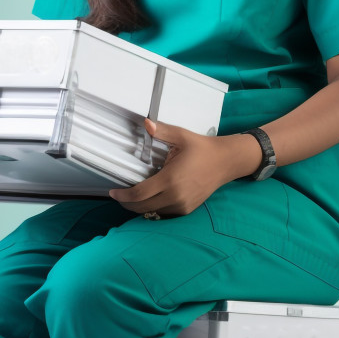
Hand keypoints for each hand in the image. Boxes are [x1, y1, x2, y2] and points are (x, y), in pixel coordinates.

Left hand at [108, 118, 256, 216]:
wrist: (225, 162)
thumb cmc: (202, 148)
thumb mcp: (181, 136)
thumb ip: (162, 131)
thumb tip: (146, 123)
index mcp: (170, 179)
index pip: (139, 194)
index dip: (123, 196)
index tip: (113, 192)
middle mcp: (175, 196)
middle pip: (142, 208)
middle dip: (128, 204)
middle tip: (119, 196)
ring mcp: (182, 205)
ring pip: (153, 212)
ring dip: (140, 207)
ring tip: (132, 196)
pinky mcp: (187, 209)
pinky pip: (164, 213)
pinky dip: (154, 208)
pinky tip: (149, 199)